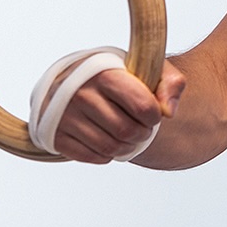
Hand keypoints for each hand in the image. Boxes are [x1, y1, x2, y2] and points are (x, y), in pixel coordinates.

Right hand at [54, 60, 185, 163]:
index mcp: (105, 73)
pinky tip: (108, 140)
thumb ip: (171, 83)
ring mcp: (65, 115)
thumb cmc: (119, 75)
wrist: (75, 78)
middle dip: (142, 134)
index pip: (143, 107)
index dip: (154, 115)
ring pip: (109, 148)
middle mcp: (81, 93)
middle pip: (127, 131)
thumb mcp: (148, 68)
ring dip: (127, 147)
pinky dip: (106, 155)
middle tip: (141, 127)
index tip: (151, 112)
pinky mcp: (56, 135)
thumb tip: (169, 112)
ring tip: (128, 136)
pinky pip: (91, 157)